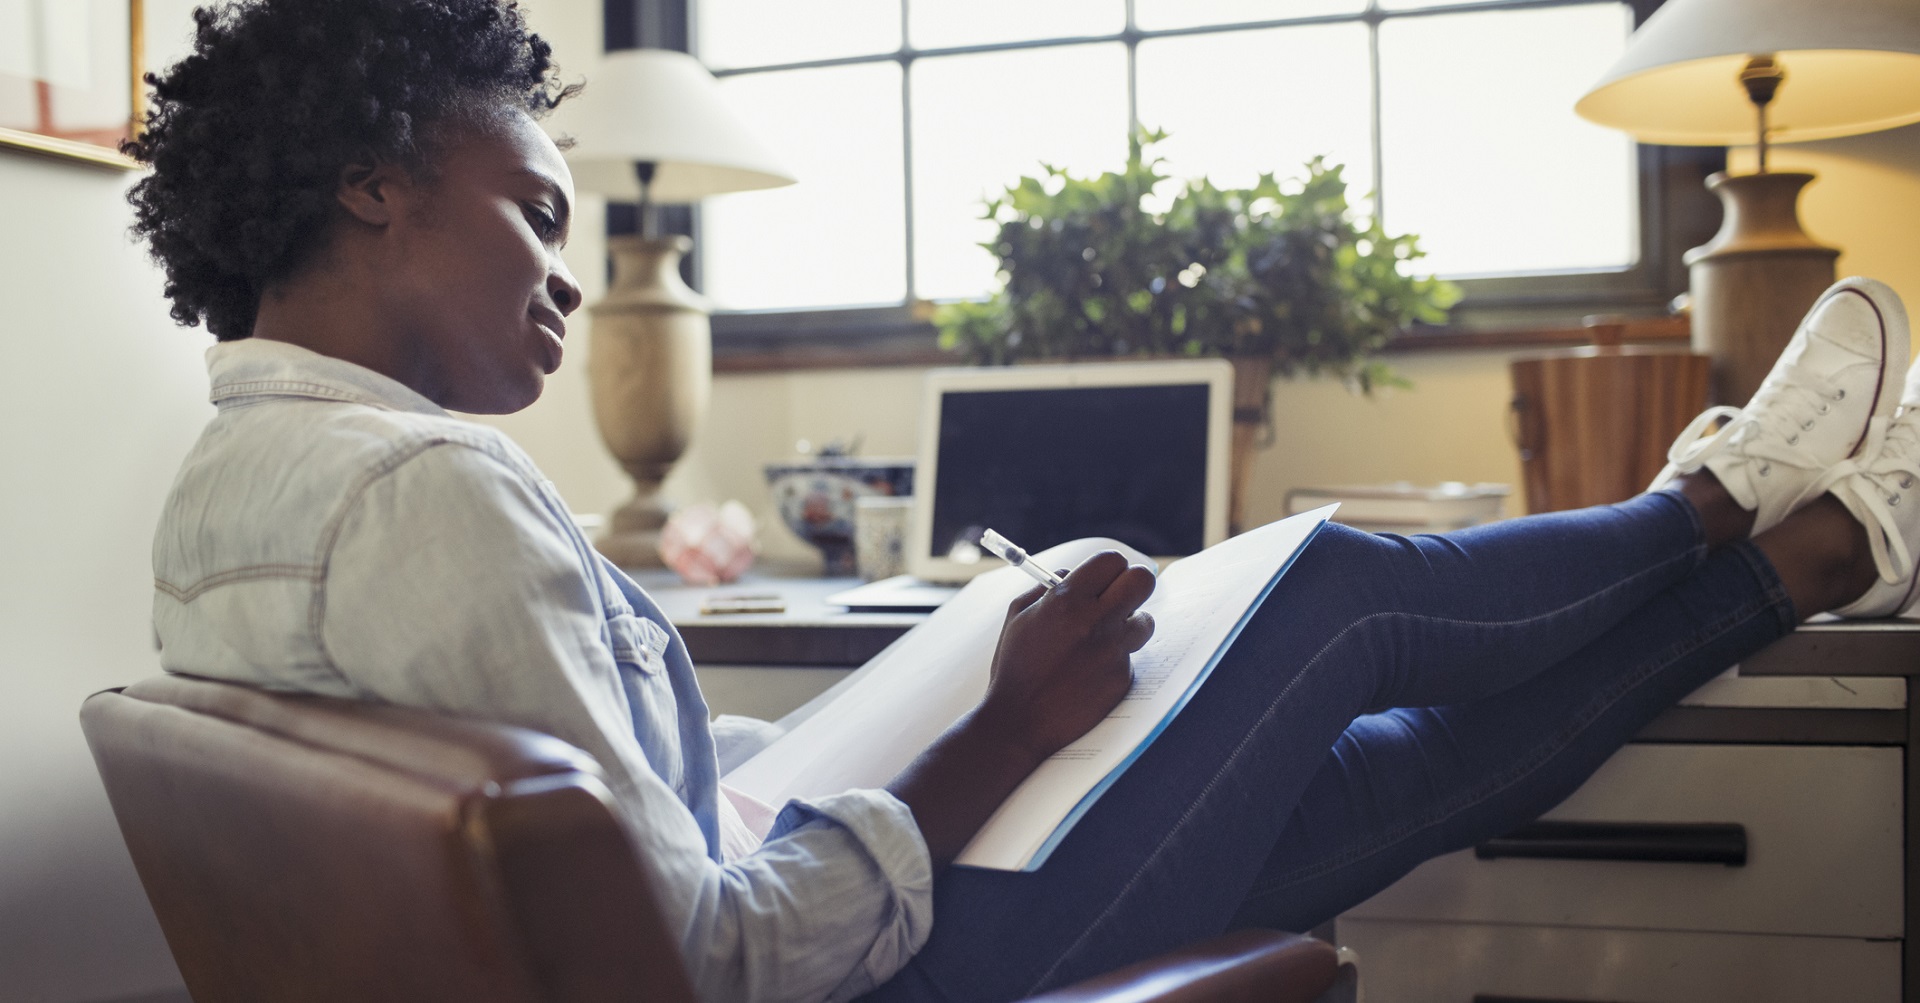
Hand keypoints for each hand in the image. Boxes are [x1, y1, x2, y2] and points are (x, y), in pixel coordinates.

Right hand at [976, 550, 1156, 763]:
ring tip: (1105, 637)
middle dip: (1133, 584)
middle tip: (1121, 596)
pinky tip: (1090, 673)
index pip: (1111, 560)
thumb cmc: (1014, 666)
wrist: (1018, 722)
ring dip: (1130, 624)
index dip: (1111, 567)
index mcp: (1066, 600)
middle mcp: (1095, 622)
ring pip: (1146, 621)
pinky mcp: (1121, 679)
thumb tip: (1070, 572)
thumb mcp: (1017, 616)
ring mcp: (1112, 652)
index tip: (1106, 577)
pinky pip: (1129, 658)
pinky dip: (1114, 661)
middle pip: (1142, 581)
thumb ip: (1044, 587)